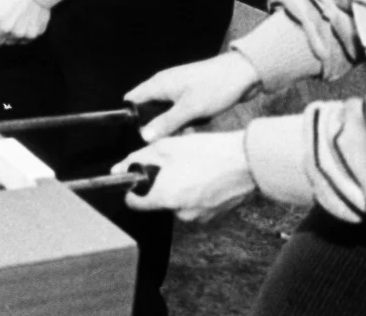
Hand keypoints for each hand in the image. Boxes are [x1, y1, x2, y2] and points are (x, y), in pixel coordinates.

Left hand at [115, 132, 255, 220]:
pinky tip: (203, 175)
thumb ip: (138, 159)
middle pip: (158, 200)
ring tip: (190, 166)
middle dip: (160, 182)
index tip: (136, 178)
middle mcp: (180, 213)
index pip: (134, 204)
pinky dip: (195, 192)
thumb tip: (119, 169)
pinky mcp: (214, 215)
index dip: (132, 189)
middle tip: (171, 163)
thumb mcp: (165, 147)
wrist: (245, 161)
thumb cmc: (206, 152)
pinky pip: (195, 204)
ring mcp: (200, 217)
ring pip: (177, 201)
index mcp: (165, 198)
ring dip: (179, 186)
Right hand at [125, 52, 260, 142]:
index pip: (132, 100)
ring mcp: (178, 89)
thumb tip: (144, 136)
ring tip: (187, 131)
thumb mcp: (190, 109)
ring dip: (173, 124)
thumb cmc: (217, 86)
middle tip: (168, 137)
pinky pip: (180, 110)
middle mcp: (165, 84)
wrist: (244, 73)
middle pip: (148, 109)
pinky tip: (197, 125)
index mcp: (159, 84)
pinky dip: (185, 119)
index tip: (139, 134)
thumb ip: (166, 123)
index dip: (132, 117)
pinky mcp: (191, 94)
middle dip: (156, 125)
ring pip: (165, 112)